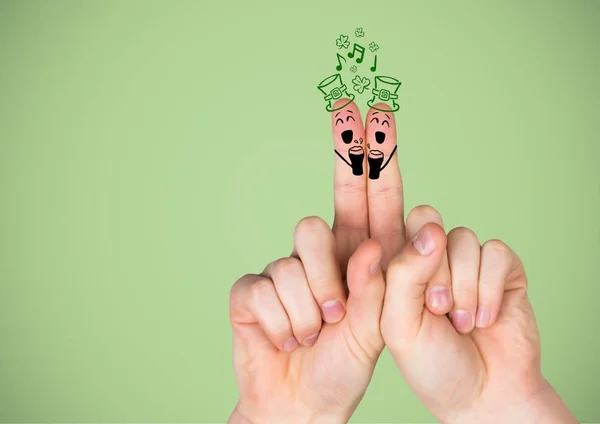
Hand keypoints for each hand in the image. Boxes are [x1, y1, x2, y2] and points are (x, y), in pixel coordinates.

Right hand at [228, 98, 405, 422]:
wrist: (300, 404)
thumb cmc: (344, 366)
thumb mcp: (381, 328)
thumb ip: (384, 281)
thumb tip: (378, 241)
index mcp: (358, 259)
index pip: (369, 199)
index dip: (372, 157)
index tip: (374, 114)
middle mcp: (319, 259)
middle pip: (319, 219)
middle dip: (330, 223)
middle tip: (344, 211)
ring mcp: (282, 272)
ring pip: (295, 260)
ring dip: (313, 308)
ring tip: (318, 334)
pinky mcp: (251, 292)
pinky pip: (263, 289)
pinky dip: (283, 325)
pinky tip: (287, 340)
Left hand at [380, 207, 577, 422]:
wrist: (485, 396)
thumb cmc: (434, 364)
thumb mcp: (400, 325)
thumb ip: (403, 275)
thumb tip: (431, 230)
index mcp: (399, 268)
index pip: (393, 230)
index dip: (408, 257)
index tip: (418, 301)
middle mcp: (432, 258)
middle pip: (429, 223)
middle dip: (435, 271)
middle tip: (438, 310)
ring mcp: (468, 262)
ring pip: (463, 238)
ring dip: (464, 287)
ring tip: (462, 323)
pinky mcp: (503, 270)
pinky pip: (496, 252)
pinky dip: (490, 289)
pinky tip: (486, 319)